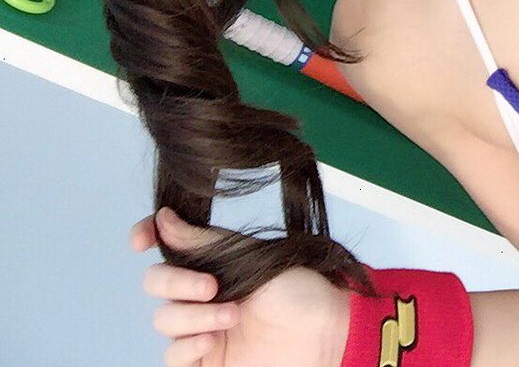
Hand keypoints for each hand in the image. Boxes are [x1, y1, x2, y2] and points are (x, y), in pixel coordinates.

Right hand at [130, 208, 350, 366]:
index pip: (166, 246)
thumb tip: (164, 217)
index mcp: (214, 262)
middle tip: (212, 287)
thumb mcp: (252, 259)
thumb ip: (205, 244)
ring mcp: (203, 327)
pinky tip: (211, 341)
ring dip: (192, 317)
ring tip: (231, 316)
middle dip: (176, 283)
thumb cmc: (300, 291)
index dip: (147, 237)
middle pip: (156, 284)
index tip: (140, 240)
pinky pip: (173, 358)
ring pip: (164, 320)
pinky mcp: (206, 362)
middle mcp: (203, 293)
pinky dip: (185, 348)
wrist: (326, 332)